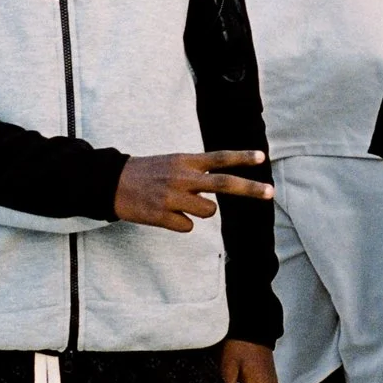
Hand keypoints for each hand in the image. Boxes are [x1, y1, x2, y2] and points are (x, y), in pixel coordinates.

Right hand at [114, 149, 273, 231]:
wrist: (111, 183)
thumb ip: (196, 170)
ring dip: (200, 211)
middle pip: (223, 184)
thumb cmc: (147, 172)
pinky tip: (165, 214)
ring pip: (208, 211)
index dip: (241, 158)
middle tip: (270, 192)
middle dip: (250, 189)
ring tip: (179, 203)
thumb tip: (219, 187)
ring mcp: (173, 197)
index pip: (218, 158)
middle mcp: (182, 177)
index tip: (261, 157)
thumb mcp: (173, 161)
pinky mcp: (162, 216)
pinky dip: (181, 223)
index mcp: (185, 161)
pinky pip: (187, 226)